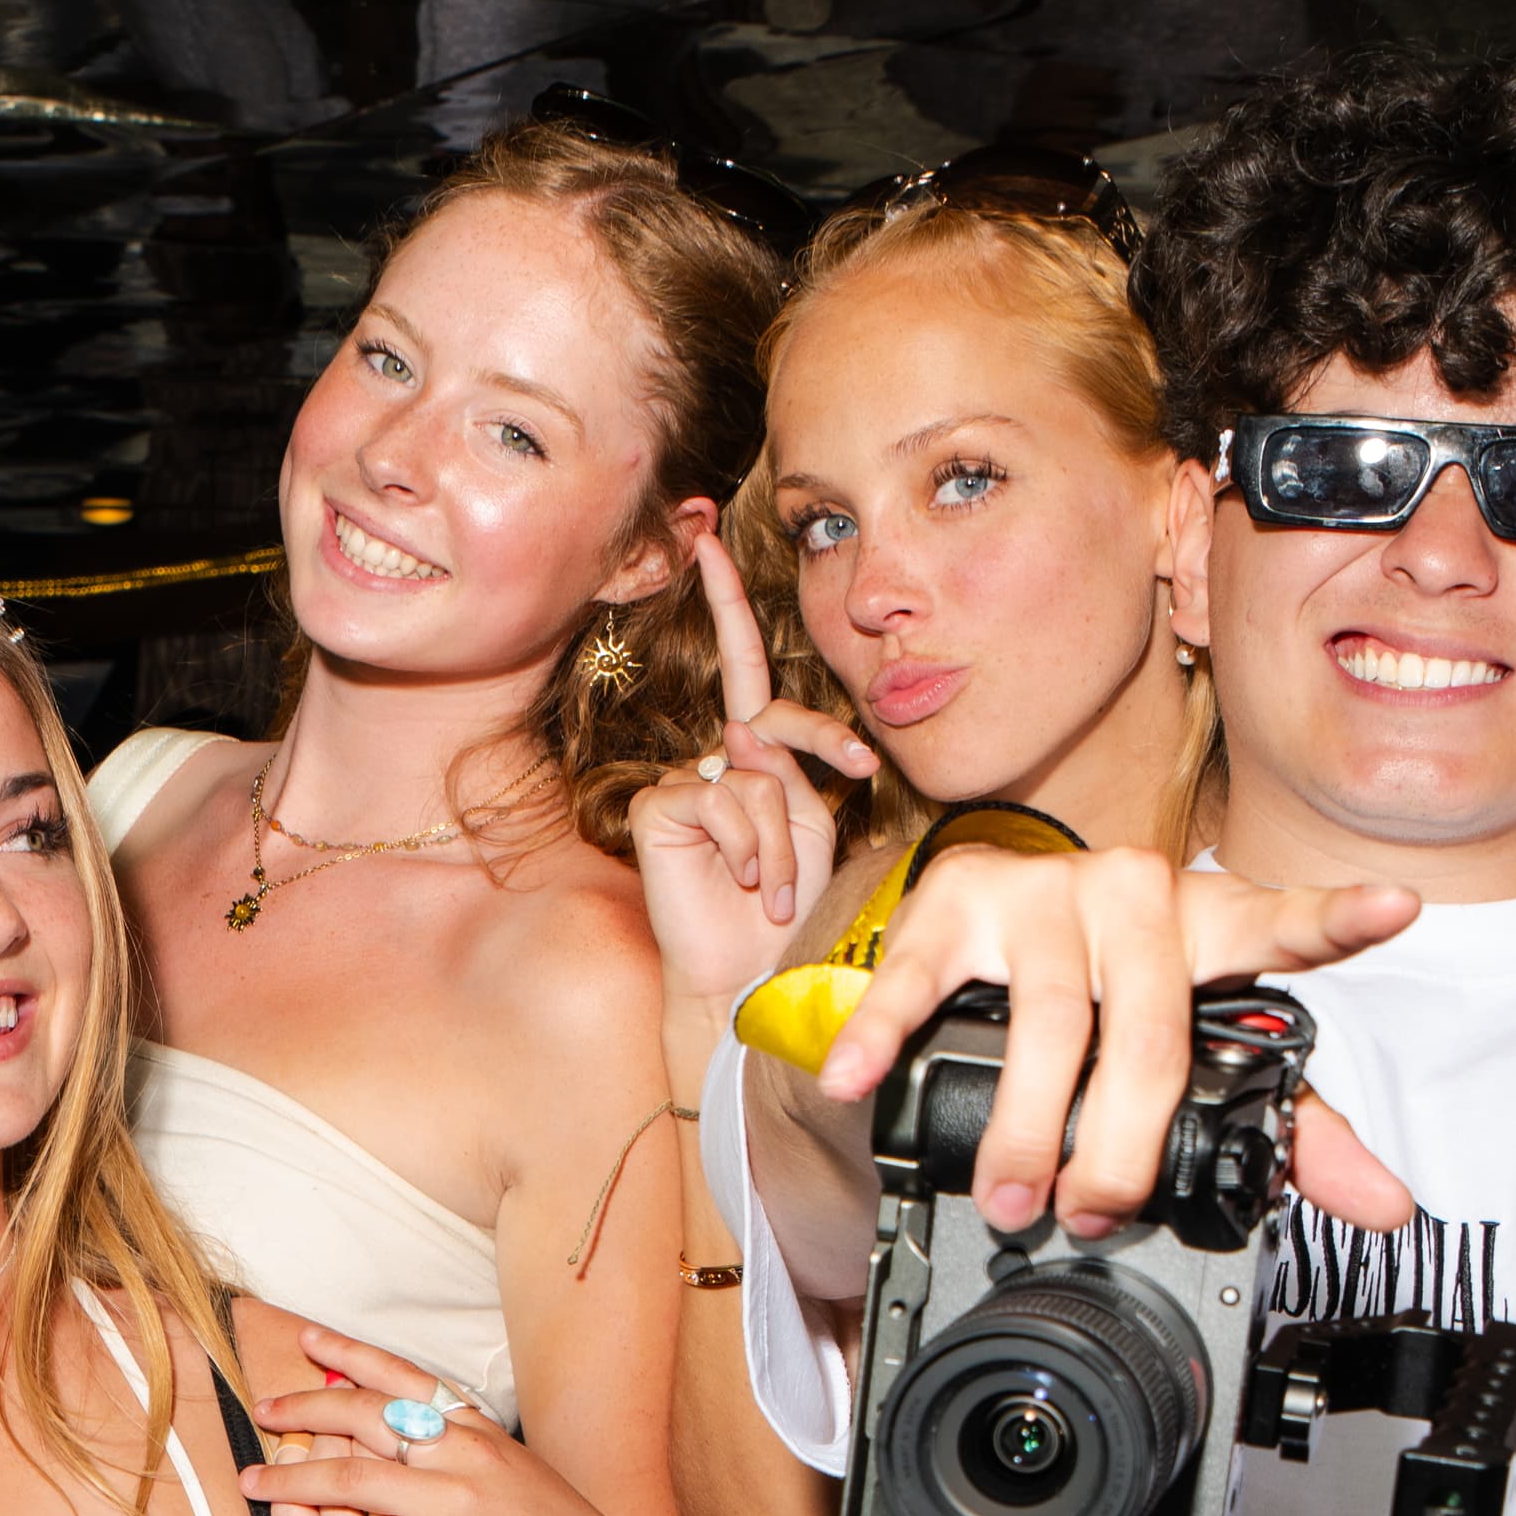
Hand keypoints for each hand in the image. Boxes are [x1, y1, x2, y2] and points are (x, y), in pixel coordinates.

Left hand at [243, 1321, 677, 1515]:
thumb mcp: (530, 1492)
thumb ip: (479, 1467)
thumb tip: (429, 1453)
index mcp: (486, 1436)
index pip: (408, 1380)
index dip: (353, 1356)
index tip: (309, 1341)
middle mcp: (467, 1456)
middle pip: (365, 1415)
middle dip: (303, 1409)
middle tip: (262, 1410)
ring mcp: (455, 1500)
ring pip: (348, 1477)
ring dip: (289, 1483)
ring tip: (248, 1487)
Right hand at [626, 535, 873, 1009]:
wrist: (752, 972)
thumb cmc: (788, 905)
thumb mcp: (808, 825)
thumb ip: (786, 768)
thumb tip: (742, 733)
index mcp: (755, 754)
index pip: (747, 668)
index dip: (728, 605)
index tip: (708, 543)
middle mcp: (717, 759)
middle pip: (762, 704)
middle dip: (805, 714)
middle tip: (856, 762)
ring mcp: (684, 782)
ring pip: (757, 780)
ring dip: (781, 845)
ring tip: (772, 891)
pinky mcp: (659, 810)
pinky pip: (722, 803)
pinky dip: (746, 851)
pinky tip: (738, 884)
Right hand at [817, 842, 1421, 1237]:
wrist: (993, 918)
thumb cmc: (1116, 988)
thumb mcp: (1202, 1046)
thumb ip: (1296, 1125)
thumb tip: (1388, 1205)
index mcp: (1208, 926)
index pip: (1282, 925)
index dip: (1336, 919)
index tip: (1393, 908)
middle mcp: (1134, 894)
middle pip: (1145, 1032)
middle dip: (1118, 1145)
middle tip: (1093, 1209)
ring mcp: (1042, 894)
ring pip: (1045, 1025)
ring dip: (1022, 1129)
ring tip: (1012, 1196)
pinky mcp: (955, 904)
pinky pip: (918, 984)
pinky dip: (885, 1041)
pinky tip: (860, 1079)